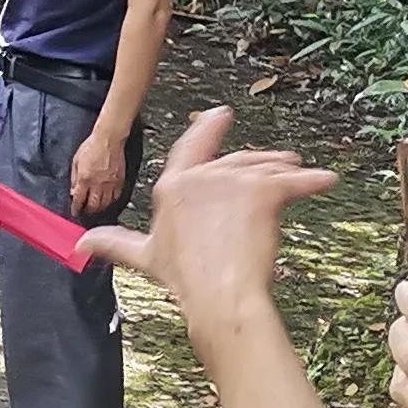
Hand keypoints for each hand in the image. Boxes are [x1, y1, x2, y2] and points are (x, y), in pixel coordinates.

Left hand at [69, 121, 133, 220]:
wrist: (108, 139)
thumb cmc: (91, 147)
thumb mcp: (76, 161)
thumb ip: (74, 178)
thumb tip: (73, 191)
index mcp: (85, 179)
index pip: (79, 200)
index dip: (76, 208)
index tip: (75, 212)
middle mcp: (98, 184)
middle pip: (93, 206)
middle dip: (88, 211)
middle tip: (85, 212)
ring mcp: (110, 184)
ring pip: (106, 204)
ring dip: (99, 208)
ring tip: (95, 208)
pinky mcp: (120, 181)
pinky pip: (116, 197)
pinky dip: (111, 201)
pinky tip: (107, 201)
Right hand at [79, 106, 331, 347]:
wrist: (218, 293)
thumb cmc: (183, 279)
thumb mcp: (145, 256)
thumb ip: (116, 244)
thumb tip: (80, 246)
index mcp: (172, 187)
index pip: (192, 148)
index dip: (208, 128)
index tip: (221, 114)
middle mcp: (200, 176)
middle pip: (236, 160)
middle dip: (260, 158)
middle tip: (280, 157)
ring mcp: (232, 181)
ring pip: (266, 168)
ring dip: (286, 168)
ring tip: (301, 169)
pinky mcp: (262, 191)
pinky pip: (294, 181)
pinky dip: (313, 180)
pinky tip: (327, 180)